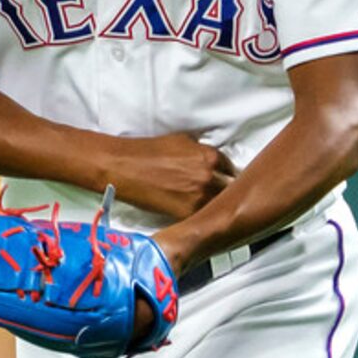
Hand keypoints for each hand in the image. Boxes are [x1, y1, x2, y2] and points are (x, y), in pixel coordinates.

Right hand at [104, 133, 235, 219]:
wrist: (124, 167)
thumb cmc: (149, 151)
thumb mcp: (182, 141)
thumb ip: (202, 152)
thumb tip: (213, 161)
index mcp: (210, 157)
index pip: (232, 169)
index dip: (228, 176)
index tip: (226, 180)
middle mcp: (209, 176)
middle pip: (231, 189)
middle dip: (227, 191)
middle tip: (223, 195)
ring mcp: (200, 196)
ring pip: (219, 205)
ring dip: (217, 205)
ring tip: (214, 207)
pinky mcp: (187, 213)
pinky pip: (203, 216)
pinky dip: (202, 216)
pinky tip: (199, 215)